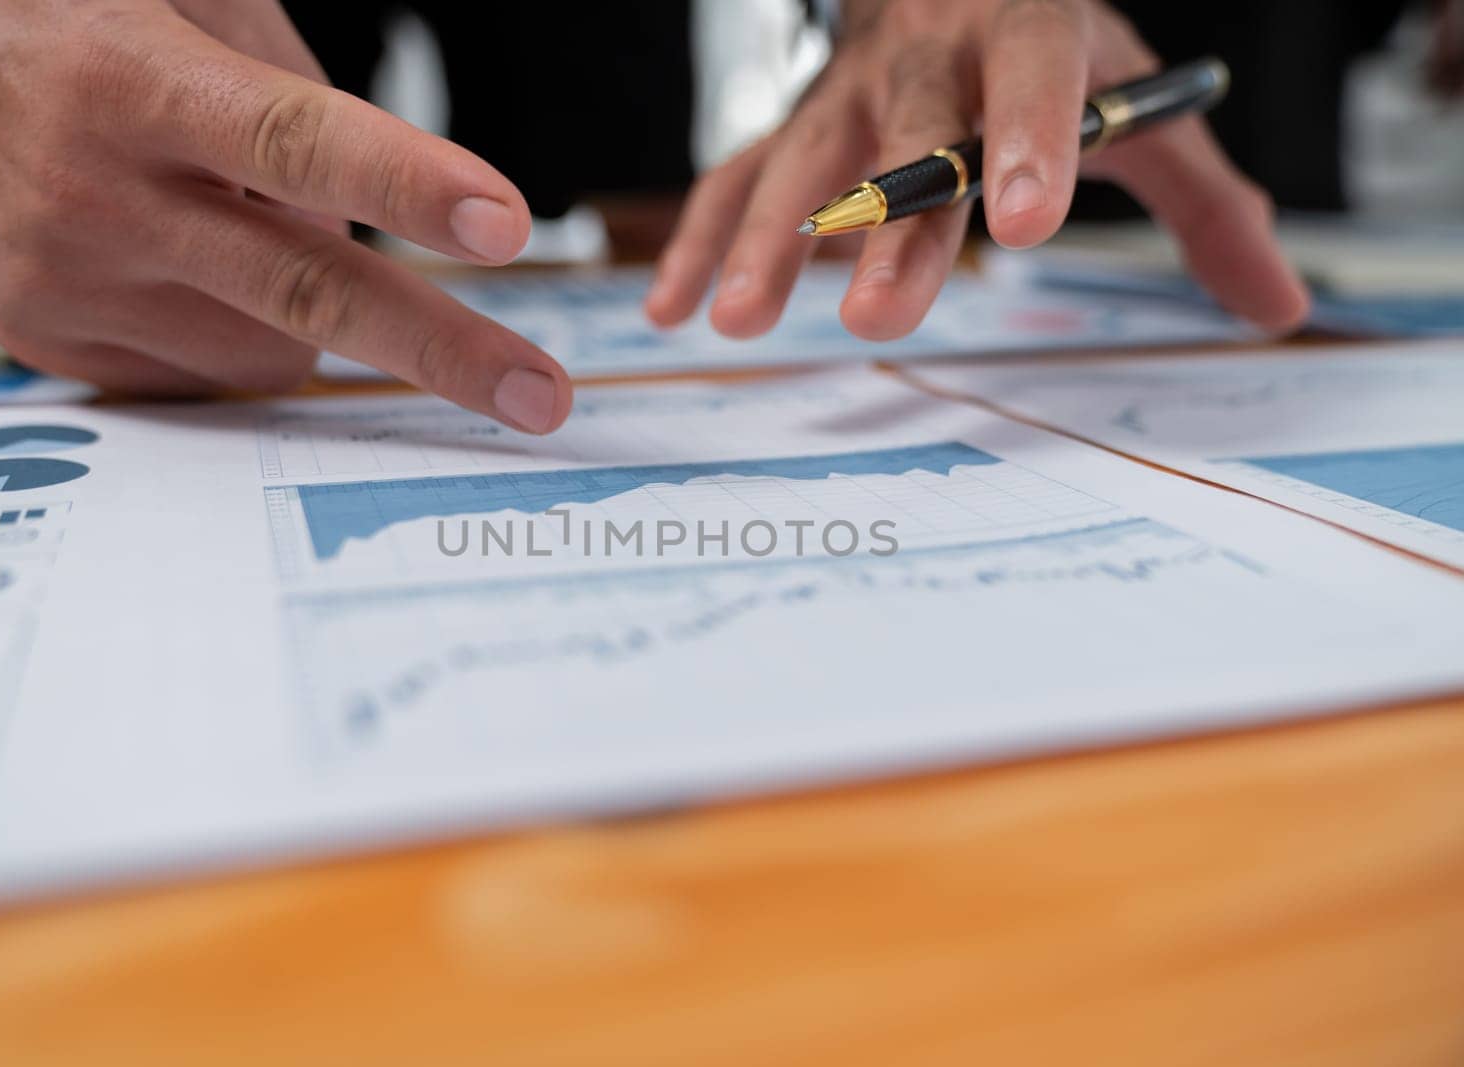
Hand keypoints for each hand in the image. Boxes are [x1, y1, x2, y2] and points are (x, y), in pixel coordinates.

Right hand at [0, 0, 571, 432]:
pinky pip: (206, 372)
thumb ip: (295, 99)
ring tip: (230, 224)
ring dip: (302, 309)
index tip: (503, 225)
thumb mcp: (188, 4)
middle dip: (440, 349)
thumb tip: (378, 219)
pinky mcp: (54, 341)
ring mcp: (70, 281)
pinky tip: (179, 261)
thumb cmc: (65, 15)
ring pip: (271, 347)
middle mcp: (96, 193)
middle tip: (540, 397)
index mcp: (135, 81)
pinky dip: (231, 328)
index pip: (293, 138)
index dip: (405, 186)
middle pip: (305, 287)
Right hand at [646, 0, 1310, 341]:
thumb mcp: (1141, 108)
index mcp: (1028, 33)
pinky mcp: (793, 128)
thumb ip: (1204, 204)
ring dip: (766, 240)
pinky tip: (671, 308)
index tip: (1027, 224)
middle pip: (907, 137)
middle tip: (878, 318)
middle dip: (890, 227)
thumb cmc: (1049, 57)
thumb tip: (1280, 309)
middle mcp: (927, 58)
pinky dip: (701, 241)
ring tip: (742, 321)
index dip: (1029, 146)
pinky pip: (734, 176)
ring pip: (800, 158)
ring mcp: (846, 94)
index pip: (1034, 80)